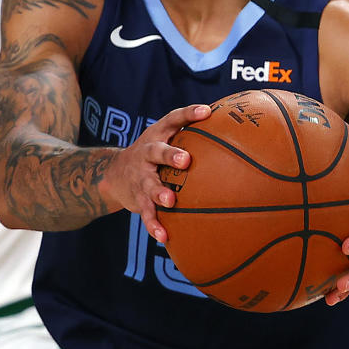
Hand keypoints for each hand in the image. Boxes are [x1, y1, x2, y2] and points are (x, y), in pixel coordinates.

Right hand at [103, 104, 212, 242]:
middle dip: (169, 155)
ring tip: (169, 201)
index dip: (188, 114)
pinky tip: (164, 236)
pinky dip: (154, 225)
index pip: (173, 119)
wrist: (113, 175)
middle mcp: (146, 154)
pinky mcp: (137, 198)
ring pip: (149, 184)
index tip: (206, 112)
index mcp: (157, 135)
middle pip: (156, 151)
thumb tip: (235, 132)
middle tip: (185, 160)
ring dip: (158, 192)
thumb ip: (192, 135)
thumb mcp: (166, 139)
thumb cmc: (153, 155)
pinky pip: (146, 213)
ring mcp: (140, 177)